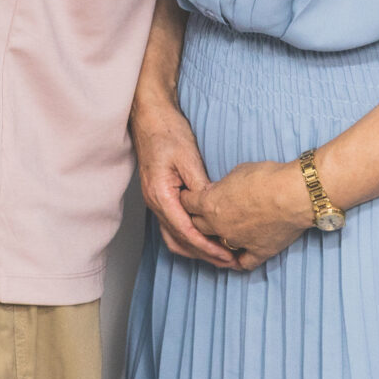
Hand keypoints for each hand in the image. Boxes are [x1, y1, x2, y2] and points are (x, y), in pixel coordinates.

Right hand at [130, 97, 236, 268]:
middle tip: (229, 262)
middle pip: (179, 240)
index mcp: (161, 195)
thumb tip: (214, 209)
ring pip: (174, 236)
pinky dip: (189, 236)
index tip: (227, 256)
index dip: (207, 247)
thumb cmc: (166, 132)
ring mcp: (156, 200)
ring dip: (196, 248)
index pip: (186, 232)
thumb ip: (200, 187)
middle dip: (204, 254)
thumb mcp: (188, 157)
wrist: (150, 116)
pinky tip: (205, 236)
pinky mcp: (161, 195)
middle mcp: (155, 203)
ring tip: (219, 255)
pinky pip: (173, 225)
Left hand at [184, 159, 314, 272]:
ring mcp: (237, 242)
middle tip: (204, 211)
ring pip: (217, 245)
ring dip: (217, 238)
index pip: (187, 203)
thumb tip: (223, 190)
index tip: (191, 195)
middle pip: (197, 225)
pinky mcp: (257, 252)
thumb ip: (224, 185)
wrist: (293, 193)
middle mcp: (218, 226)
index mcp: (209, 204)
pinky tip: (237, 256)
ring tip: (220, 231)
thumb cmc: (266, 177)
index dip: (188, 197)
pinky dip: (238, 260)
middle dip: (198, 217)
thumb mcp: (237, 171)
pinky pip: (242, 263)